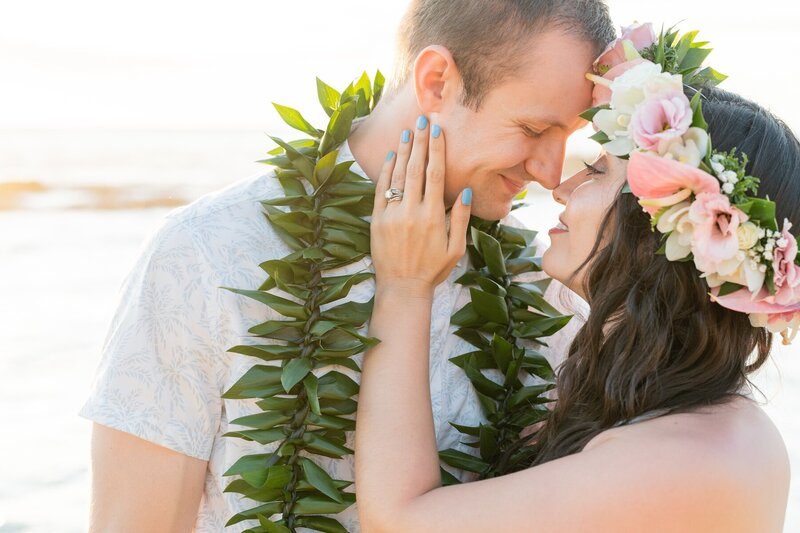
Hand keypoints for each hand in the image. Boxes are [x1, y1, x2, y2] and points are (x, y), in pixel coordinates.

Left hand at [370, 115, 472, 295]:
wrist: (402, 288)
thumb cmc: (433, 270)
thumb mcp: (455, 248)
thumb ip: (460, 218)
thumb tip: (464, 190)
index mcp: (432, 217)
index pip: (434, 174)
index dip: (435, 150)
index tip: (436, 130)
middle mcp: (411, 212)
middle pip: (415, 168)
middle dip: (418, 141)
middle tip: (420, 120)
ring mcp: (392, 215)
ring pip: (397, 176)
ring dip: (402, 151)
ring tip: (406, 131)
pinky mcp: (377, 221)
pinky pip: (380, 190)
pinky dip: (385, 171)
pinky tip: (389, 156)